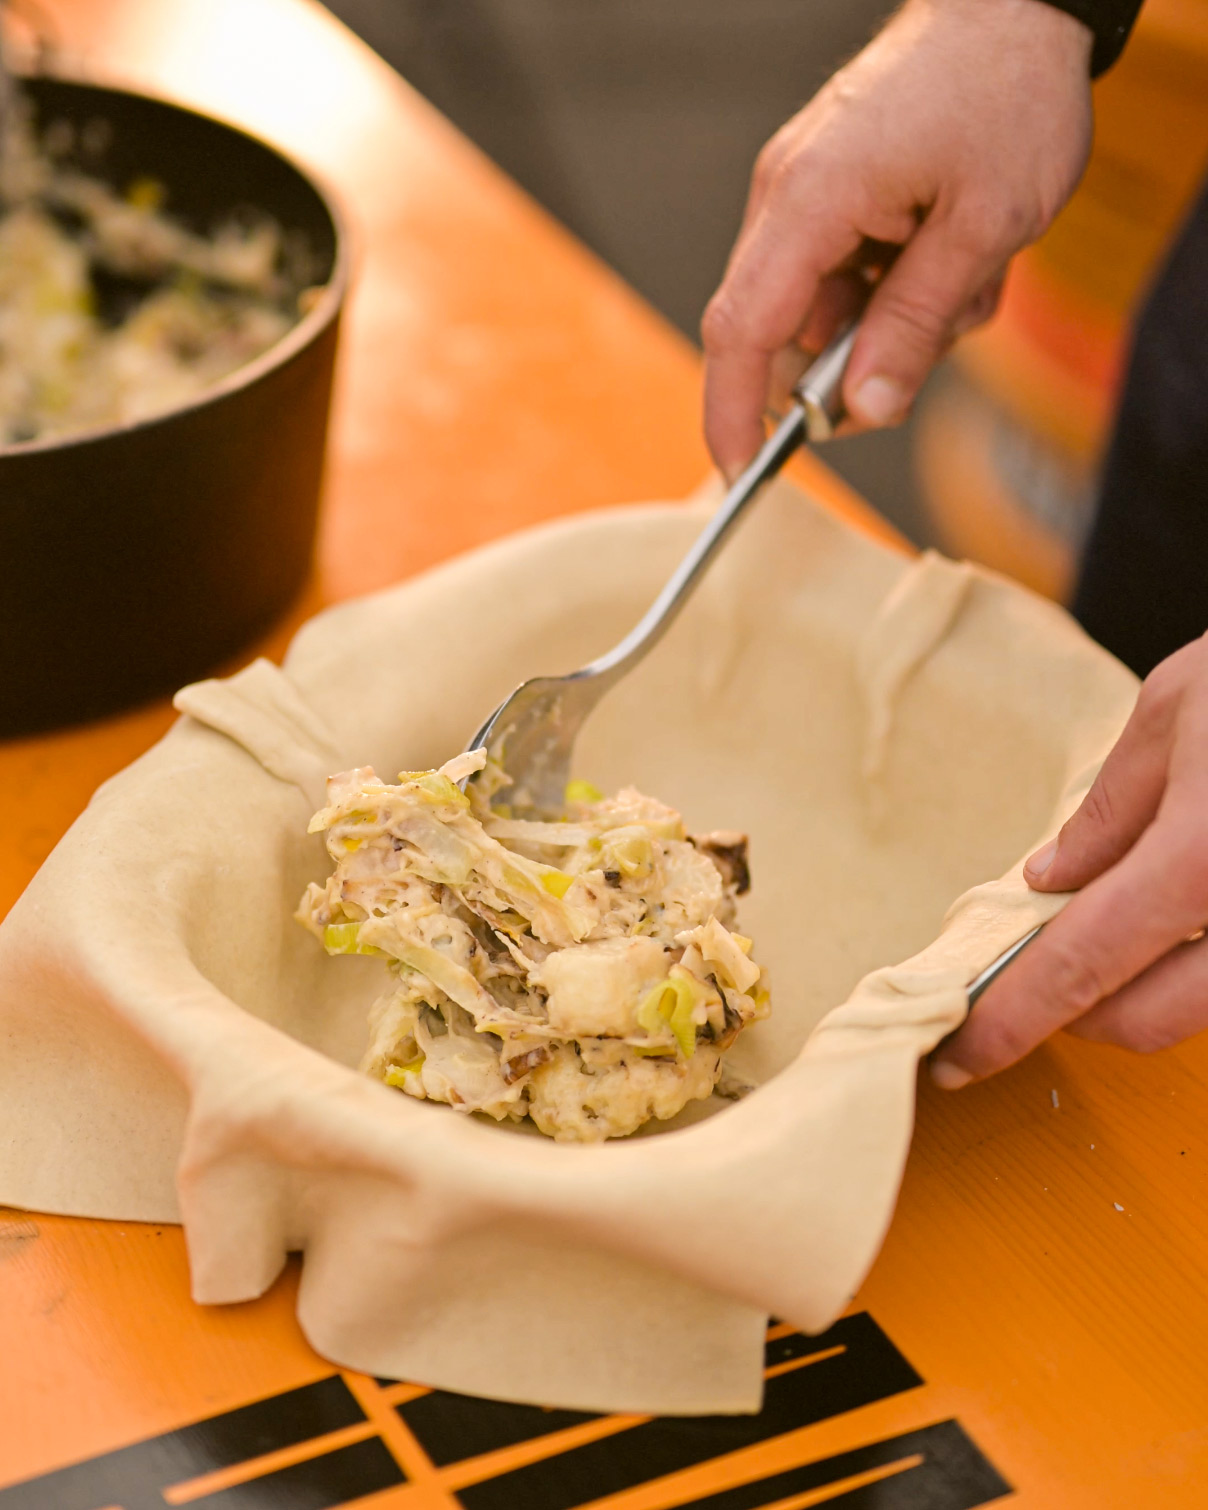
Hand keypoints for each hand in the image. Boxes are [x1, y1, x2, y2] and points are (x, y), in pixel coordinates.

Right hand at [701, 0, 1093, 478]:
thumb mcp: (984, 227)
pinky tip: (949, 255)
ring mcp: (805, 189)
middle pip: (782, 328)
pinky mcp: (830, 189)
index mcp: (810, 200)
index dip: (734, 412)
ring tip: (962, 277)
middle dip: (853, 361)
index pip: (742, 330)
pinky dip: (895, 286)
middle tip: (930, 344)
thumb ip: (916, 325)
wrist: (1017, 0)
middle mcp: (788, 195)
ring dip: (890, 321)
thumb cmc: (1006, 89)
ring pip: (823, 307)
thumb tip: (864, 409)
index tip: (743, 471)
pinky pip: (844, 272)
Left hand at [932, 635, 1207, 1087]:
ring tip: (1098, 932)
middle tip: (1020, 974)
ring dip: (1134, 994)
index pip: (1079, 969)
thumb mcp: (1179, 706)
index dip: (1007, 1022)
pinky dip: (1189, 968)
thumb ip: (1110, 806)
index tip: (956, 1054)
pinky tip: (1166, 922)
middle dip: (1068, 1013)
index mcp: (1202, 859)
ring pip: (1196, 1014)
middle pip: (1141, 1022)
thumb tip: (1051, 879)